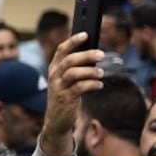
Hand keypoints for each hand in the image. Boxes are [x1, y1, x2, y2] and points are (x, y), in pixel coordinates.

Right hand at [39, 33, 102, 155]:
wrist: (56, 121)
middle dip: (86, 55)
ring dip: (90, 71)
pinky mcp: (65, 99)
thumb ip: (75, 68)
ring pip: (73, 72)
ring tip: (101, 74)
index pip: (61, 50)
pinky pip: (79, 88)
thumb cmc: (65, 96)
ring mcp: (58, 87)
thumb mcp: (66, 80)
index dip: (73, 41)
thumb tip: (94, 55)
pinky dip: (91, 84)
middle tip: (101, 55)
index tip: (85, 34)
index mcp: (54, 68)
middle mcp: (54, 76)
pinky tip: (99, 85)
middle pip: (69, 60)